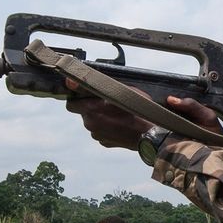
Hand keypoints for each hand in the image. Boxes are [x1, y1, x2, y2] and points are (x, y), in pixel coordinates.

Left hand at [63, 78, 222, 150]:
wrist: (153, 135)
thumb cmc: (138, 110)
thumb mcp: (119, 89)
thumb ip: (94, 84)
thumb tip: (70, 79)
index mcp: (90, 110)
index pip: (71, 103)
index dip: (80, 97)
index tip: (90, 94)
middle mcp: (90, 124)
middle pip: (83, 112)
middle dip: (91, 106)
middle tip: (108, 102)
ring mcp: (98, 135)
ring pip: (93, 122)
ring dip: (101, 117)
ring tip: (118, 112)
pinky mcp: (106, 143)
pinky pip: (102, 131)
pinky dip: (108, 127)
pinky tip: (120, 123)